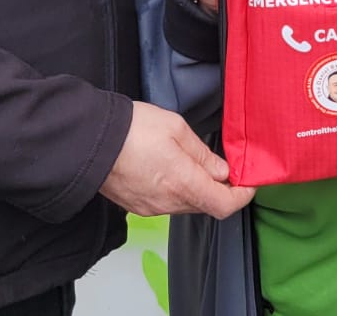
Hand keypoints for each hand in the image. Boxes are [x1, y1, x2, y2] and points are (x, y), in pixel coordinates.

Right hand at [100, 102, 253, 218]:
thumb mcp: (177, 129)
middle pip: (206, 204)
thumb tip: (222, 171)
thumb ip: (203, 154)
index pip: (225, 205)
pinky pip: (167, 203)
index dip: (242, 196)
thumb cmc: (131, 130)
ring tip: (190, 162)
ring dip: (196, 188)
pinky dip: (176, 190)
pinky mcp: (137, 207)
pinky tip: (169, 169)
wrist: (88, 141)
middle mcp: (168, 202)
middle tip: (222, 166)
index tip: (248, 183)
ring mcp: (151, 208)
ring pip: (186, 204)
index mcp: (183, 183)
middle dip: (219, 188)